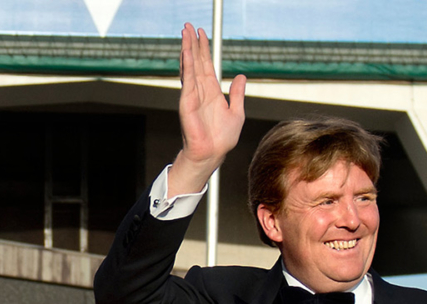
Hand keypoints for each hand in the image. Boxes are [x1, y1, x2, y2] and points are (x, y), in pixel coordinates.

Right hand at [169, 23, 247, 195]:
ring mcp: (193, 95)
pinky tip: (186, 53)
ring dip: (187, 49)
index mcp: (212, 92)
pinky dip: (187, 66)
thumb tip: (241, 77)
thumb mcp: (237, 112)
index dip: (204, 49)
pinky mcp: (188, 102)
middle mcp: (201, 91)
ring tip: (185, 33)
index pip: (207, 65)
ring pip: (190, 67)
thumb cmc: (222, 139)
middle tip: (189, 26)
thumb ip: (237, 94)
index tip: (202, 34)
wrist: (212, 153)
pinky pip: (188, 80)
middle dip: (193, 43)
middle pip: (196, 61)